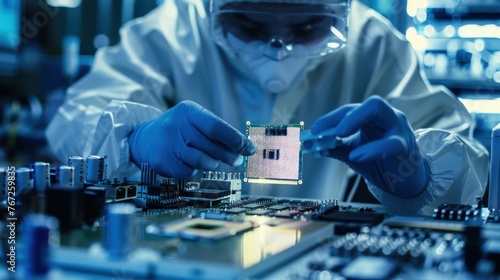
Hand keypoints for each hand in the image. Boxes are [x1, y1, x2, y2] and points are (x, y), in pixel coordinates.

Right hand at [129, 101, 254, 177]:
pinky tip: (191, 164)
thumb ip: (218, 133)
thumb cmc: (181, 130)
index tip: (249, 149)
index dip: (235, 140)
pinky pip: (189, 172)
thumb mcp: (196, 122)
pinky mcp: (161, 161)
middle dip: (229, 156)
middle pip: (212, 146)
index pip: (217, 127)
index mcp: (188, 111)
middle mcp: (175, 124)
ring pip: (202, 161)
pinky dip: (195, 171)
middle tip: (236, 160)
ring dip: (212, 164)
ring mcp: (167, 143)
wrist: (146, 139)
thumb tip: (244, 148)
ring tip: (212, 161)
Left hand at [309, 96, 428, 197]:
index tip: (313, 130)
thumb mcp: (352, 152)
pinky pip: (389, 144)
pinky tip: (356, 156)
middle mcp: (387, 118)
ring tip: (338, 134)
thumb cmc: (380, 162)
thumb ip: (333, 147)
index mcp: (373, 117)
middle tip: (325, 129)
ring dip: (356, 120)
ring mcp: (398, 130)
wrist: (406, 181)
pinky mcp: (405, 148)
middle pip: (370, 104)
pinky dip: (371, 148)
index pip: (351, 110)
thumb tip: (311, 145)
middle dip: (346, 115)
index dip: (330, 119)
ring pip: (381, 111)